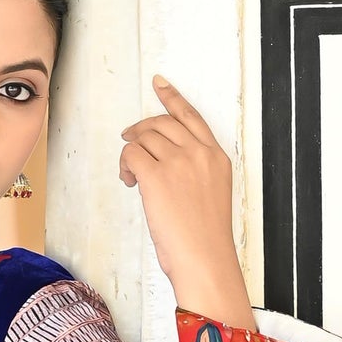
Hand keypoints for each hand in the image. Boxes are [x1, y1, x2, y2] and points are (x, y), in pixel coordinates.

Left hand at [118, 77, 253, 326]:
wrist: (205, 258)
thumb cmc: (205, 236)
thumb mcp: (211, 194)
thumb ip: (194, 172)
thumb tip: (163, 163)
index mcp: (217, 157)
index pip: (191, 116)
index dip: (172, 97)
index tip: (159, 83)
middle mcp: (199, 153)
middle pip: (162, 123)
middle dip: (142, 129)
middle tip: (129, 141)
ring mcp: (179, 162)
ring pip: (144, 137)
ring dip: (132, 152)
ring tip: (133, 175)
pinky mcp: (156, 175)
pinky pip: (131, 154)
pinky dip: (125, 165)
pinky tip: (131, 182)